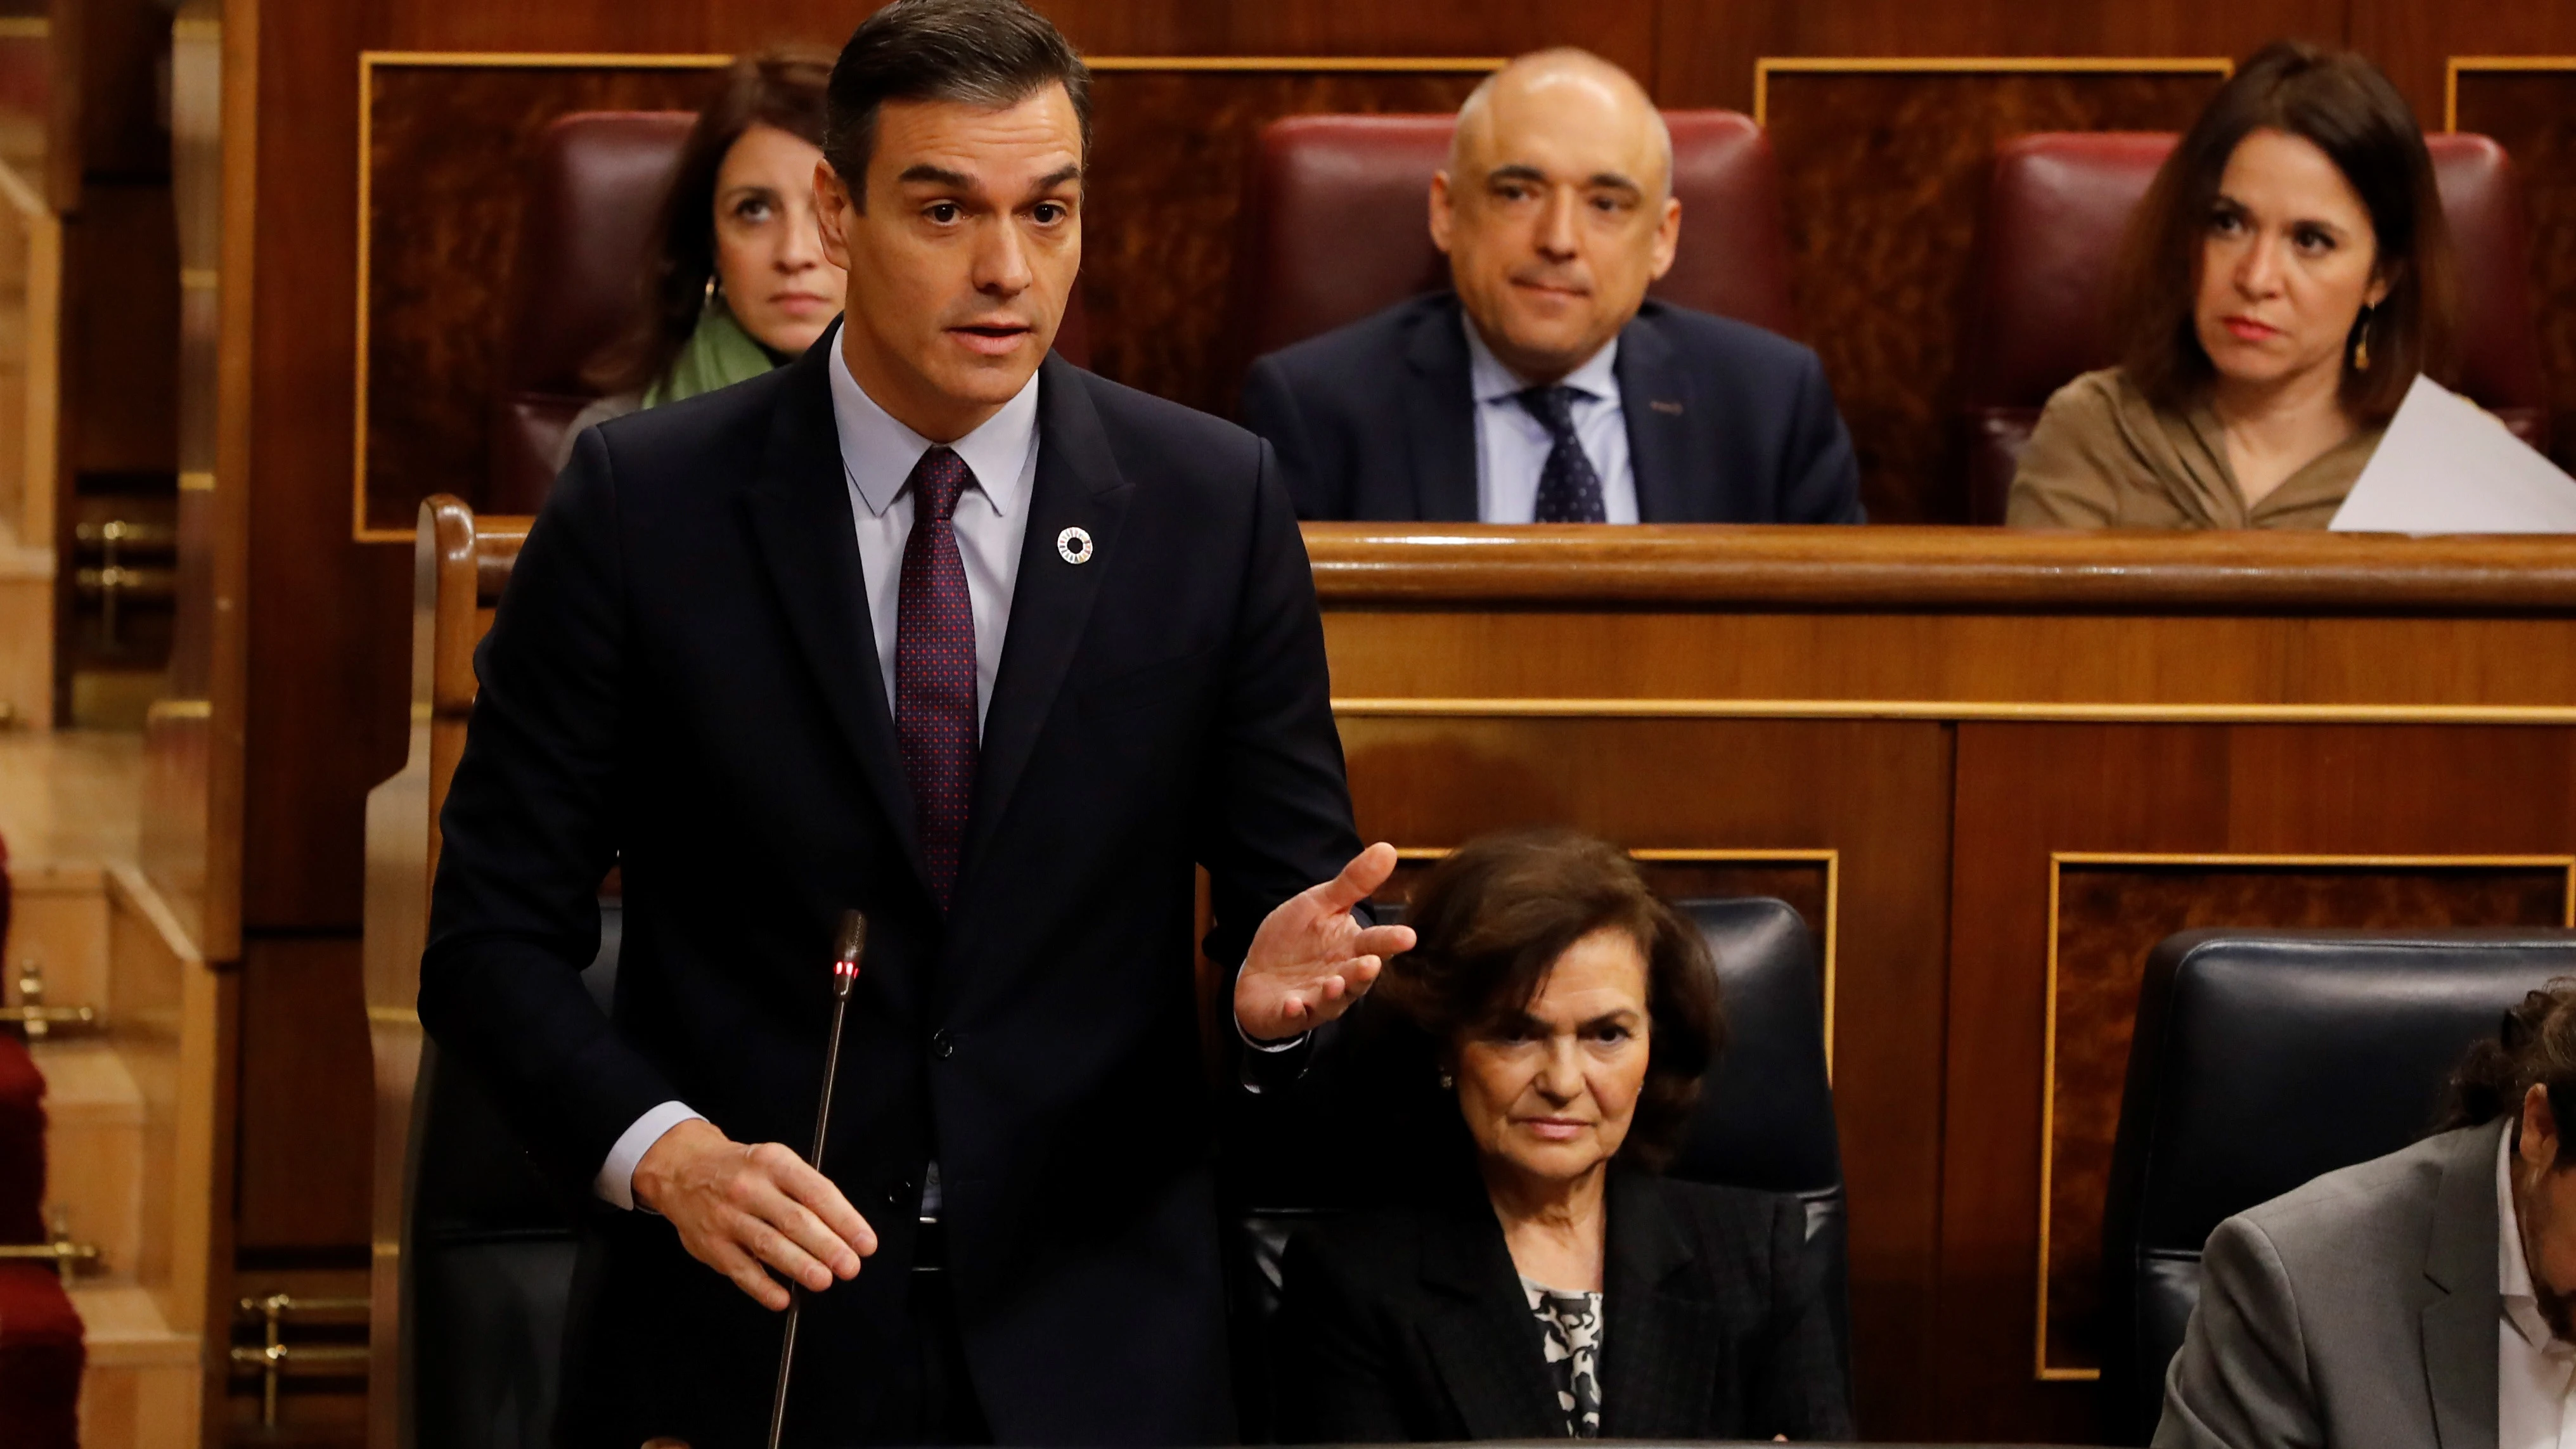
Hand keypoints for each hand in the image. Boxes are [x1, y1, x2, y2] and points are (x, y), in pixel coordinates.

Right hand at [631, 1118, 877, 1310]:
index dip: (845, 1220)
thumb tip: (844, 1230)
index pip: (817, 1193)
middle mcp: (750, 1188)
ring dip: (799, 1266)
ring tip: (823, 1280)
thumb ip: (807, 1191)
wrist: (684, 1169)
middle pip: (795, 1220)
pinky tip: (781, 1298)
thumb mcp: (776, 1162)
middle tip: (849, 1266)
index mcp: (774, 1163)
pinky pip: (740, 1270)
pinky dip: (762, 1287)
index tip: (864, 1242)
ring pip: (768, 1245)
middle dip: (827, 1247)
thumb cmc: (740, 1170)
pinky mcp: (712, 1245)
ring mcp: (728, 1217)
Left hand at [1234, 842, 1416, 1040]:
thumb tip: (1388, 848)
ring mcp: (1316, 999)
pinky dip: (1294, 1011)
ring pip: (1331, 1000)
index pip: (1375, 944)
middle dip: (1364, 972)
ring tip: (1334, 982)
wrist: (1260, 974)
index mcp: (1351, 948)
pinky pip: (1293, 1016)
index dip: (1390, 941)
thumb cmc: (1297, 940)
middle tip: (1371, 963)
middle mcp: (1340, 977)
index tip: (1407, 936)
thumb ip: (1353, 883)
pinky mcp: (1288, 1014)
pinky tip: (1293, 1003)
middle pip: (1357, 977)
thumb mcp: (1320, 904)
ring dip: (1334, 993)